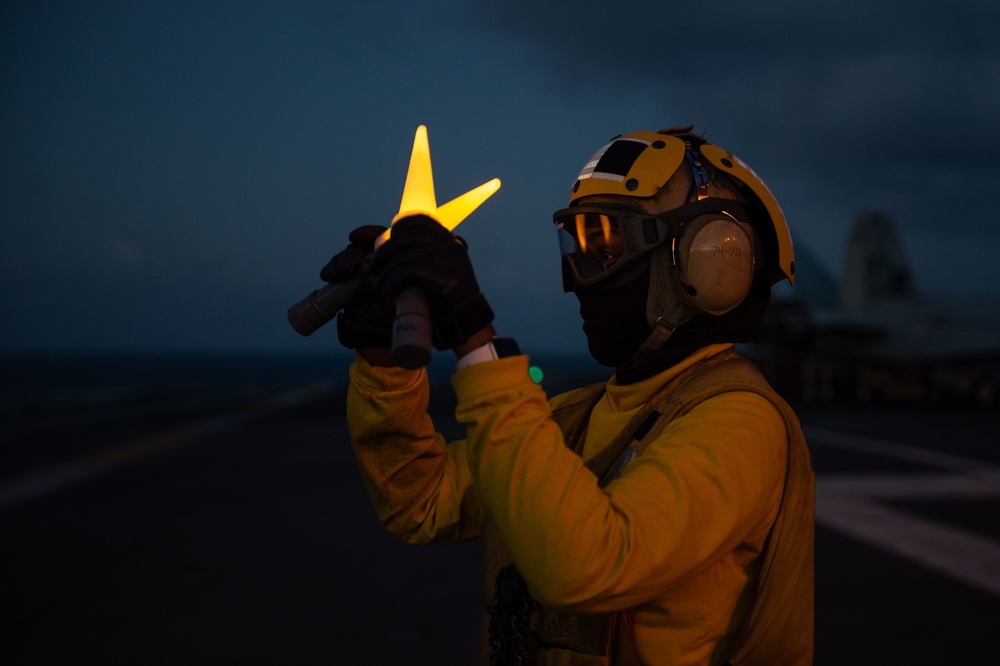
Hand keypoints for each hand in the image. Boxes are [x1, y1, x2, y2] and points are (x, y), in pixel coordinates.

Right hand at [319, 225, 394, 350]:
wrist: (374, 336)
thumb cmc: (392, 317)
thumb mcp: (394, 298)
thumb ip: (387, 281)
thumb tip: (369, 268)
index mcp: (396, 264)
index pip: (385, 240)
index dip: (370, 235)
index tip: (356, 238)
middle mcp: (380, 264)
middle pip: (363, 245)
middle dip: (352, 253)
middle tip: (348, 268)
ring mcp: (362, 271)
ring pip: (348, 255)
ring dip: (340, 261)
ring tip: (339, 274)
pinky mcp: (347, 281)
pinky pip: (336, 268)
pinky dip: (331, 270)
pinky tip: (329, 277)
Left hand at [371, 215, 493, 349]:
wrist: (465, 321)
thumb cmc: (444, 298)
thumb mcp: (436, 269)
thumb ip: (421, 255)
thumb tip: (388, 246)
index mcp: (448, 240)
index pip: (420, 220)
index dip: (398, 229)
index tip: (384, 246)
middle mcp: (450, 245)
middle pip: (408, 238)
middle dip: (385, 252)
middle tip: (374, 268)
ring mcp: (450, 258)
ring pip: (406, 256)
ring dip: (386, 273)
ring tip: (378, 286)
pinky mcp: (447, 275)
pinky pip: (410, 271)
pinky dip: (393, 280)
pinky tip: (386, 290)